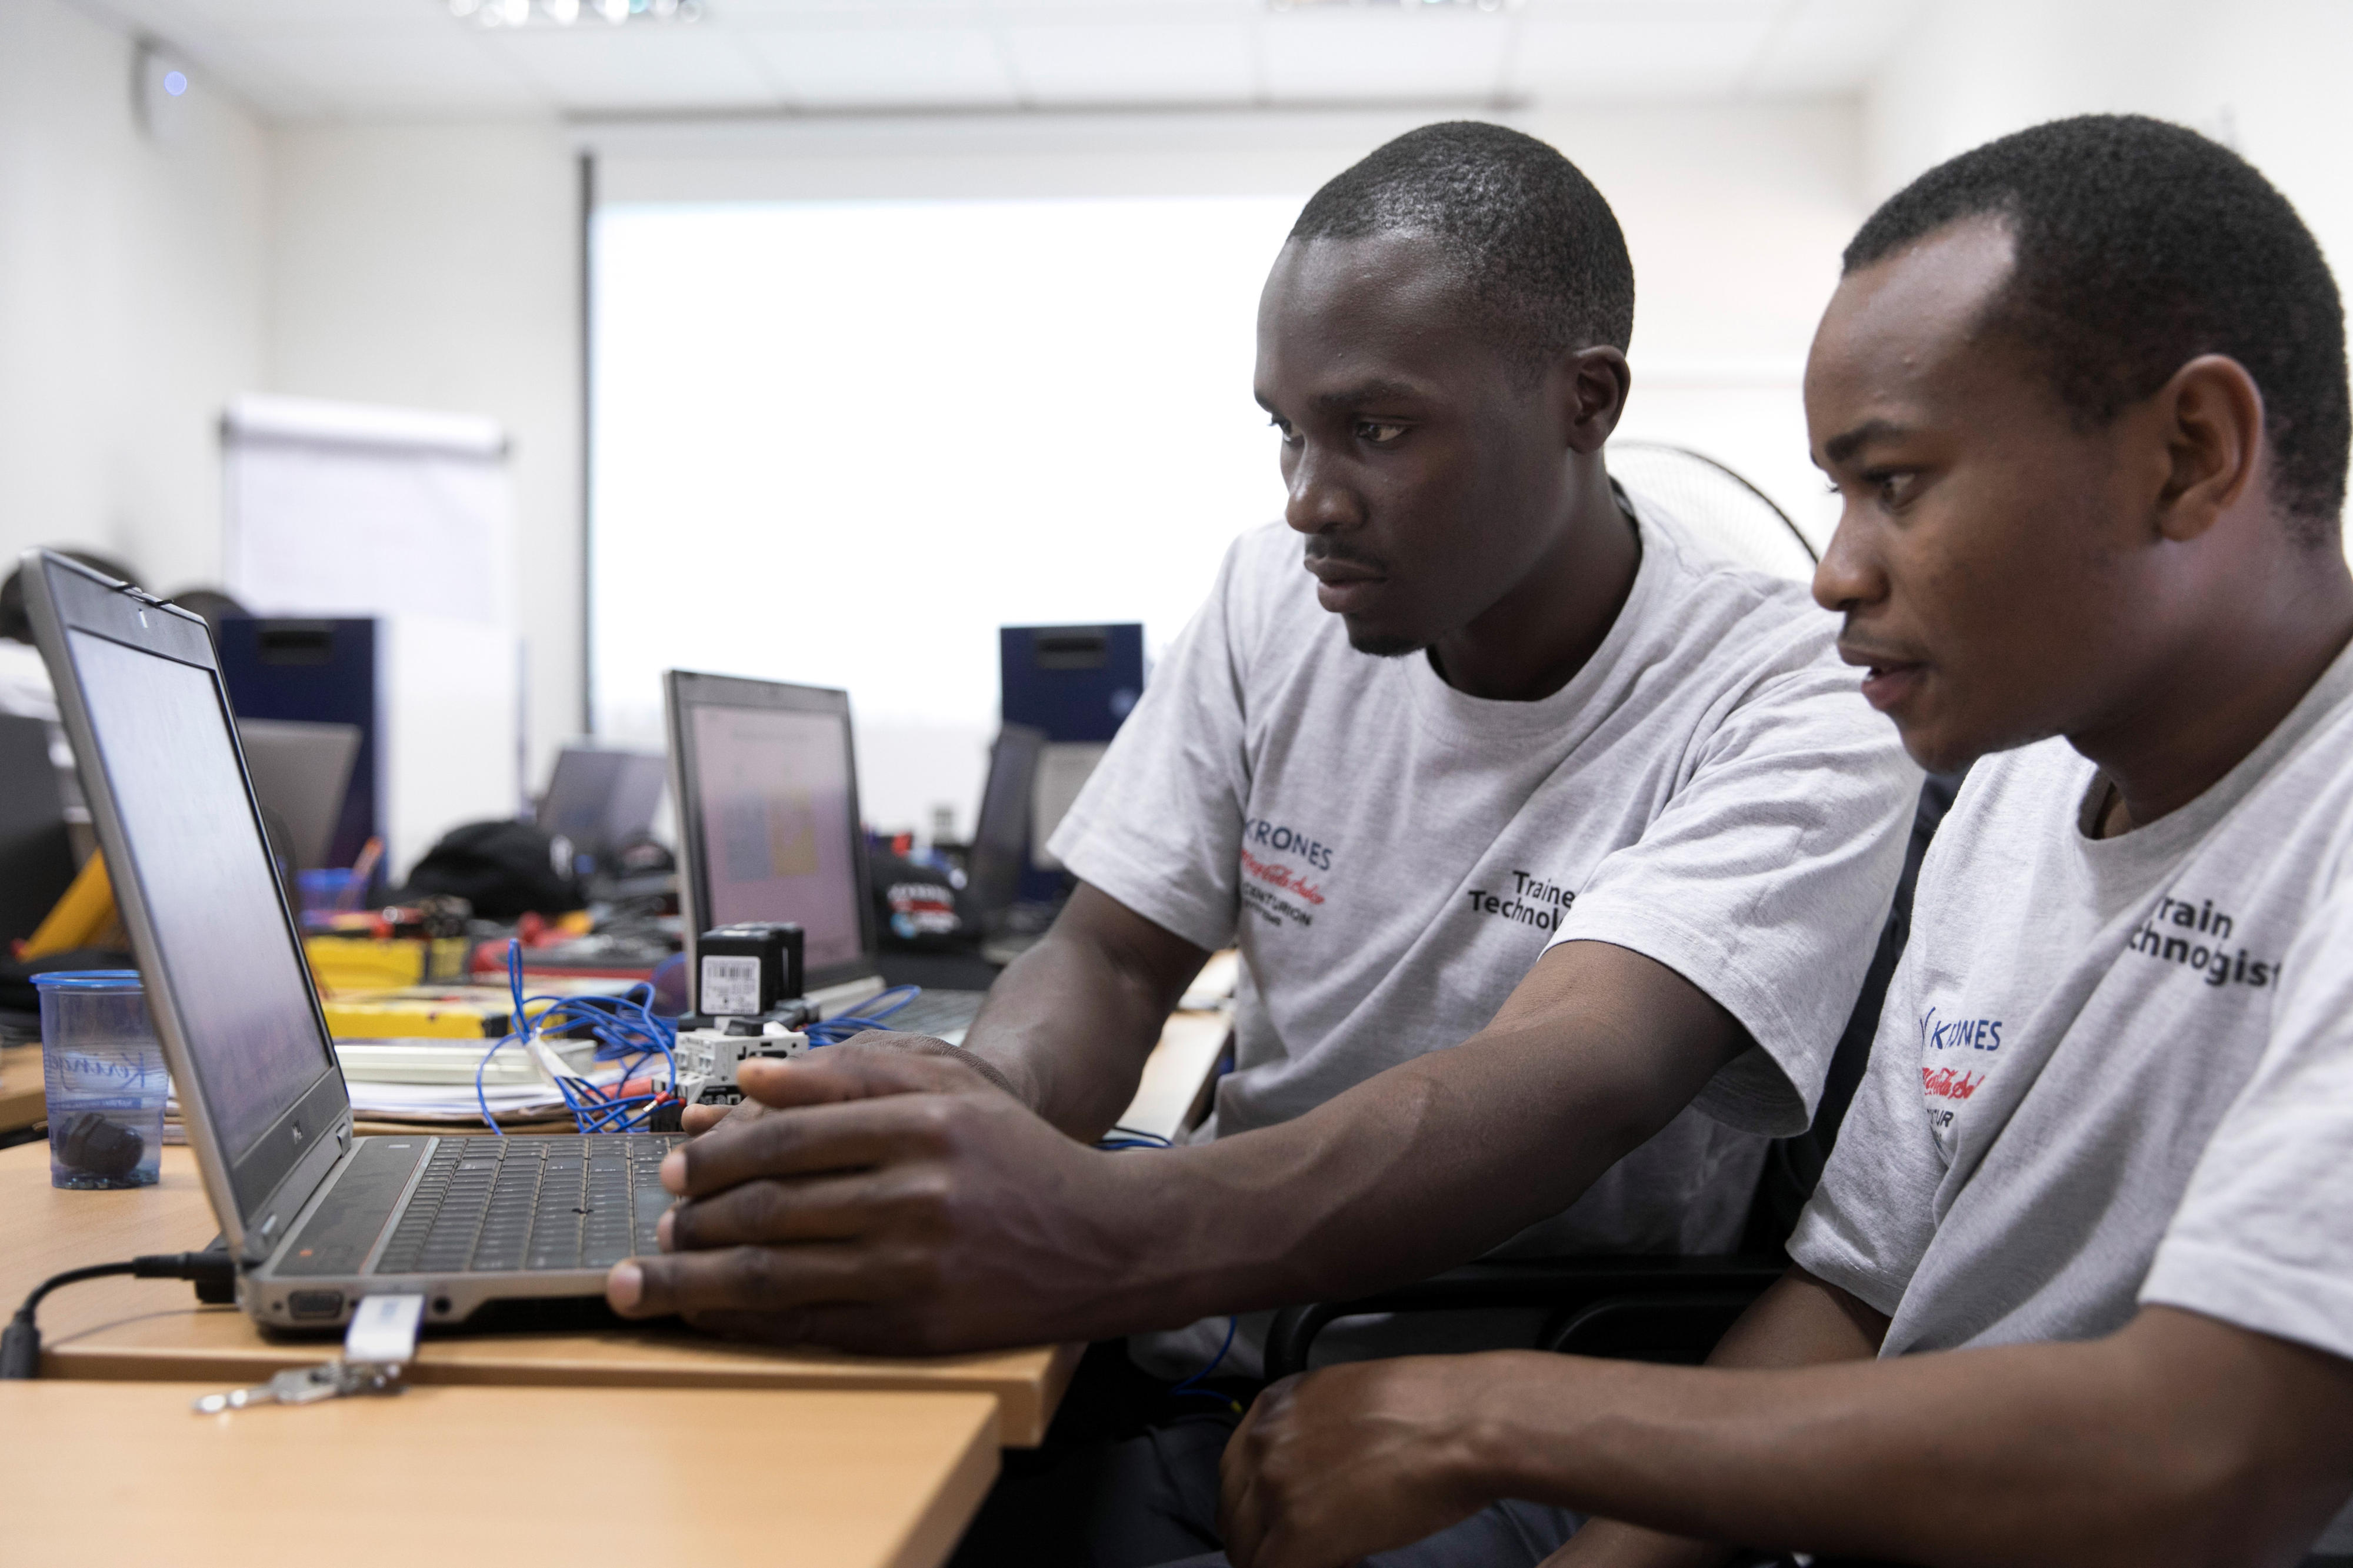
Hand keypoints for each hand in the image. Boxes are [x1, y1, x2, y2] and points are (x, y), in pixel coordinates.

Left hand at [605, 1041, 1158, 1352]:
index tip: (677, 1166)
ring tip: (651, 1278)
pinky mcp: (917, 1328)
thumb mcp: (954, 1089)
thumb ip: (852, 1076)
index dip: (720, 1154)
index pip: (791, 1137)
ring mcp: (916, 1268)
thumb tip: (753, 1078)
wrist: (1107, 1241)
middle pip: (773, 1208)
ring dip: (698, 1279)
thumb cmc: (1021, 1160)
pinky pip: (810, 1328)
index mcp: (925, 1124)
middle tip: (657, 1220)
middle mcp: (919, 1195)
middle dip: (695, 1219)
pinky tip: (709, 1315)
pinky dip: (746, 1325)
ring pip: (778, 1275)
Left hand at [1221, 1355, 1523, 1567]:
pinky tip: (1343, 1565)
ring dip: (1279, 1562)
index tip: (1284, 1525)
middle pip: (1234, 1513)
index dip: (1261, 1508)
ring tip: (1326, 1559)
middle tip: (1305, 1552)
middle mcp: (1264, 1439)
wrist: (1465, 1421)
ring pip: (1247, 1551)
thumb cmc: (1434, 1407)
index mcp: (1275, 1403)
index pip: (1236, 1473)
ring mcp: (1278, 1486)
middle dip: (1263, 1540)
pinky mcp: (1300, 1532)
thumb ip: (1314, 1431)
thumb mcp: (1350, 1397)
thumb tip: (1314, 1474)